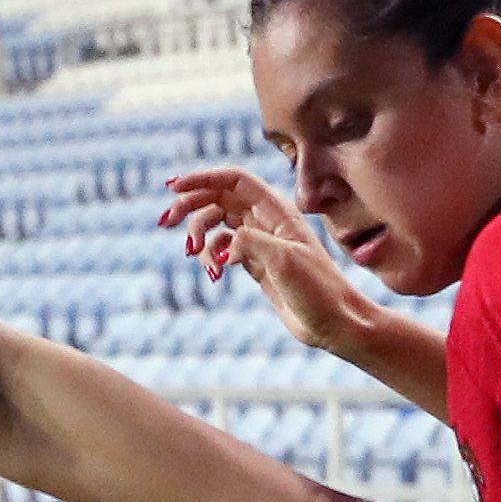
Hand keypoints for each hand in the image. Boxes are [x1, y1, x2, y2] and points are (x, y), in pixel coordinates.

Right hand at [162, 165, 391, 361]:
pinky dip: (210, 258)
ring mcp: (259, 242)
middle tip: (165, 221)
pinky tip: (213, 275)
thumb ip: (251, 243)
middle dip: (190, 206)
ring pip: (217, 225)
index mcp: (277, 211)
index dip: (202, 178)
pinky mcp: (254, 265)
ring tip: (191, 253)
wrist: (335, 322)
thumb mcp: (285, 262)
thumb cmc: (319, 290)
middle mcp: (267, 221)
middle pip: (219, 198)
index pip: (233, 181)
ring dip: (198, 235)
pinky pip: (222, 250)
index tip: (173, 187)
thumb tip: (222, 245)